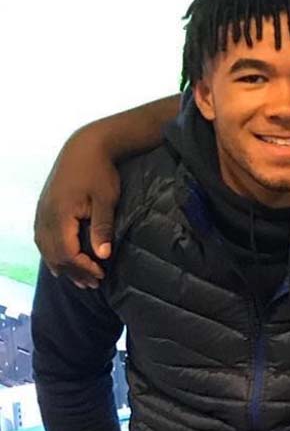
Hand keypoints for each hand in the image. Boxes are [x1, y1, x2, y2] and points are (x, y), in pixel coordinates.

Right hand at [33, 133, 118, 288]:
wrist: (85, 147)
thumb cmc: (100, 172)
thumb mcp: (106, 200)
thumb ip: (103, 227)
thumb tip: (103, 255)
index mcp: (59, 215)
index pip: (67, 252)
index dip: (82, 267)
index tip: (101, 275)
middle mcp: (45, 216)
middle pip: (54, 254)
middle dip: (74, 271)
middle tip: (93, 284)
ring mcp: (41, 212)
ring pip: (45, 247)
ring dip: (61, 265)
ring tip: (79, 280)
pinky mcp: (43, 208)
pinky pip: (41, 238)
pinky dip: (51, 253)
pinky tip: (59, 263)